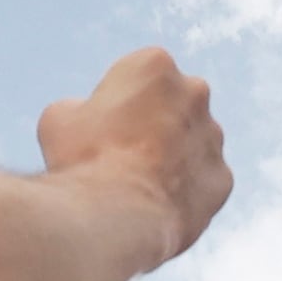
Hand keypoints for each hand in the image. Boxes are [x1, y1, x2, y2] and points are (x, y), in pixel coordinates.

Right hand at [36, 47, 227, 265]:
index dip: (114, 105)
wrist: (116, 216)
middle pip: (170, 106)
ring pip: (191, 144)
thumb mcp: (58, 120)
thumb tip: (82, 117)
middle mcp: (195, 92)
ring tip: (137, 188)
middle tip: (120, 157)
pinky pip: (202, 183)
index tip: (100, 130)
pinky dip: (184, 193)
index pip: (136, 78)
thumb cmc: (84, 161)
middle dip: (151, 125)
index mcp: (155, 64)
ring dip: (171, 158)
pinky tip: (156, 208)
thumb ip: (79, 109)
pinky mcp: (223, 179)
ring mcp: (214, 137)